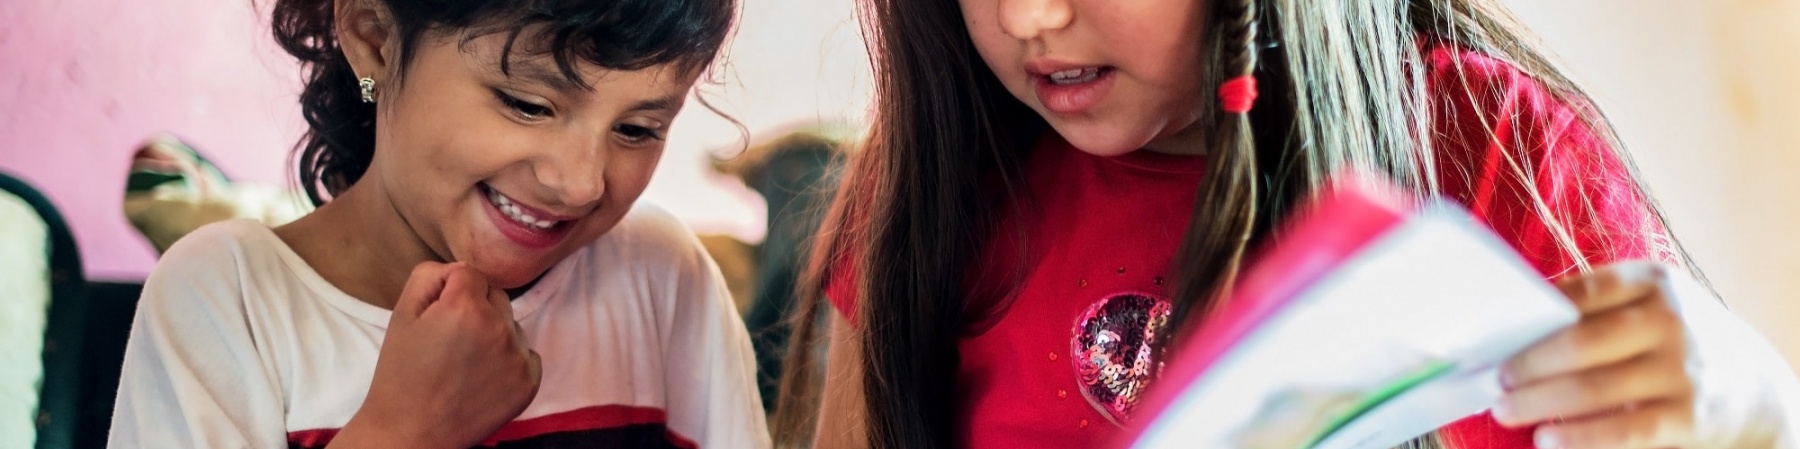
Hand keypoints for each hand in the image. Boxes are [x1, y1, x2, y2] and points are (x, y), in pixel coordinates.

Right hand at [331, 262, 542, 448]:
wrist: (412, 432)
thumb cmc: (402, 373)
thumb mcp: (402, 313)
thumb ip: (430, 275)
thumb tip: (459, 269)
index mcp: (466, 306)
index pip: (470, 273)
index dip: (450, 293)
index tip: (437, 318)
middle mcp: (500, 327)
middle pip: (496, 296)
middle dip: (475, 309)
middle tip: (449, 341)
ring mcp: (519, 356)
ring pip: (511, 325)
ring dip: (494, 334)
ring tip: (464, 363)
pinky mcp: (530, 381)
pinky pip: (527, 353)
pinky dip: (510, 360)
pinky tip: (483, 377)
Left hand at [1495, 261, 1695, 447]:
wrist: (1754, 388)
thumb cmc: (1673, 342)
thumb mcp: (1649, 308)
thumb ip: (1595, 310)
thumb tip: (1514, 327)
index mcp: (1653, 282)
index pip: (1583, 293)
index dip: (1533, 316)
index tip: (1495, 338)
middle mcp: (1670, 320)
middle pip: (1581, 342)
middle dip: (1529, 365)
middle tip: (1496, 381)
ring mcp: (1682, 368)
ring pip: (1594, 388)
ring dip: (1540, 402)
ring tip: (1505, 410)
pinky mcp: (1689, 415)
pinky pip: (1623, 430)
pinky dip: (1578, 437)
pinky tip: (1547, 439)